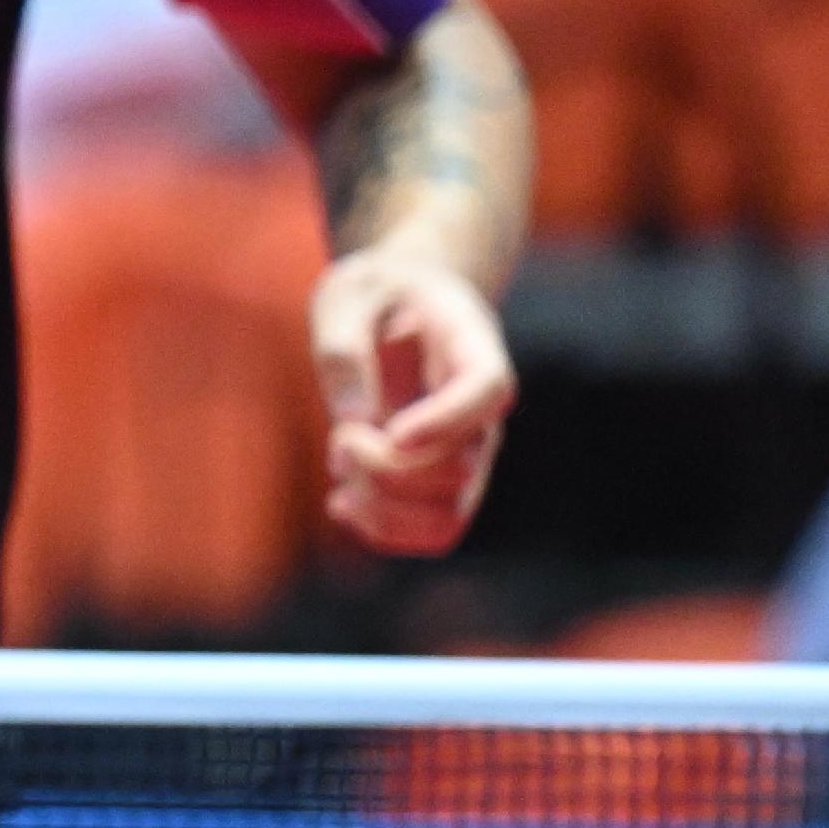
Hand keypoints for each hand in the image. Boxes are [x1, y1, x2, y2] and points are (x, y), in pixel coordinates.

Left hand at [309, 241, 516, 556]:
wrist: (398, 305)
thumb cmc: (374, 293)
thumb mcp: (346, 294)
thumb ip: (345, 346)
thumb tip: (356, 418)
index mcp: (472, 347)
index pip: (486, 390)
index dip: (445, 421)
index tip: (391, 433)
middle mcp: (481, 411)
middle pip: (459, 469)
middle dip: (385, 468)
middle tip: (341, 435)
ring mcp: (467, 453)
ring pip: (448, 517)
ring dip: (381, 509)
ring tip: (341, 466)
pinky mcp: (443, 483)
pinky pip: (432, 534)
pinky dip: (382, 531)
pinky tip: (342, 501)